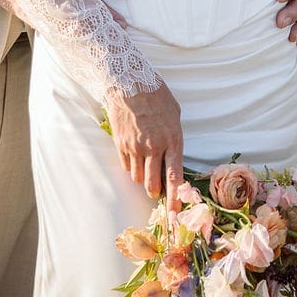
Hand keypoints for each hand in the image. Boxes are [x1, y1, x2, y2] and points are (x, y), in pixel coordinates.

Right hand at [106, 81, 183, 200]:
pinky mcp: (121, 144)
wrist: (129, 81)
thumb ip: (175, 138)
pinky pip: (126, 167)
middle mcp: (154, 147)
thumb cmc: (156, 95)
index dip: (175, 200)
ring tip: (145, 167)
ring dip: (142, 179)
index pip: (174, 178)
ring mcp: (135, 147)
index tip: (175, 215)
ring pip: (138, 178)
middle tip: (157, 190)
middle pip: (153, 184)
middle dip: (156, 192)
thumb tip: (173, 157)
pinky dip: (131, 167)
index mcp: (172, 140)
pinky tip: (134, 156)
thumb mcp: (174, 114)